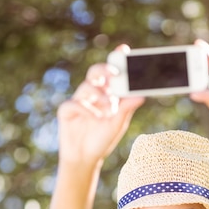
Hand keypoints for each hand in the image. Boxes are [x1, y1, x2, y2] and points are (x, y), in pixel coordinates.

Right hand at [56, 45, 144, 163]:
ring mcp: (79, 101)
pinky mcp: (66, 111)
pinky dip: (85, 109)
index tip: (124, 50)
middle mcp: (92, 93)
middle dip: (104, 69)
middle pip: (95, 72)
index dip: (116, 59)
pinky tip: (95, 117)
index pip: (111, 72)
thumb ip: (127, 108)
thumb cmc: (102, 139)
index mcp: (107, 93)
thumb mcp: (118, 124)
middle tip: (114, 73)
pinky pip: (74, 104)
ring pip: (86, 87)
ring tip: (109, 108)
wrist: (86, 159)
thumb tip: (141, 95)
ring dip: (99, 95)